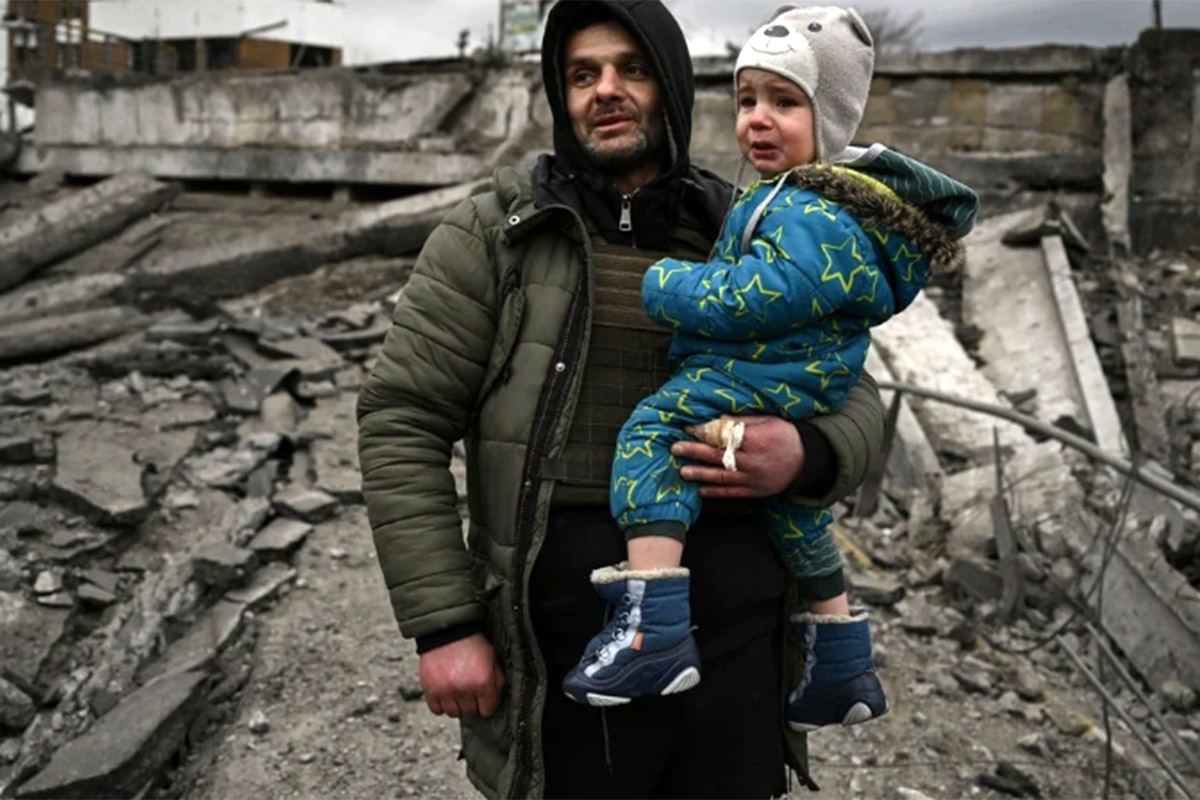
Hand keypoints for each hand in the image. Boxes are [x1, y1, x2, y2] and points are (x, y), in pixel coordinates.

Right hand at [418, 633, 505, 717]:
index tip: (483, 696)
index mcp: (483, 683)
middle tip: (468, 687)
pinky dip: (440, 703)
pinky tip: (445, 691)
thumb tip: (494, 701)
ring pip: (453, 713)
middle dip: (472, 702)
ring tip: (456, 688)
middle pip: (470, 712)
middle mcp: (465, 690)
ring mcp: (446, 691)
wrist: (448, 629)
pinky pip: (436, 709)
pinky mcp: (430, 690)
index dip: (487, 703)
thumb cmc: (472, 643)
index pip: (488, 710)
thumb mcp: (492, 659)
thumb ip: (496, 682)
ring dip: (456, 703)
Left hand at [671, 415, 804, 498]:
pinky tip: (701, 490)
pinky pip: (732, 492)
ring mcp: (753, 478)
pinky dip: (716, 492)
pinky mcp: (755, 491)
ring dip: (700, 474)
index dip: (704, 432)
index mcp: (755, 439)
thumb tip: (718, 418)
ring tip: (683, 471)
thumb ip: (743, 420)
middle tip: (676, 448)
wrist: (807, 459)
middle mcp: (752, 460)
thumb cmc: (786, 435)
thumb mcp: (768, 420)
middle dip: (695, 452)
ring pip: (722, 477)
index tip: (689, 428)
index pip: (724, 435)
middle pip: (718, 456)